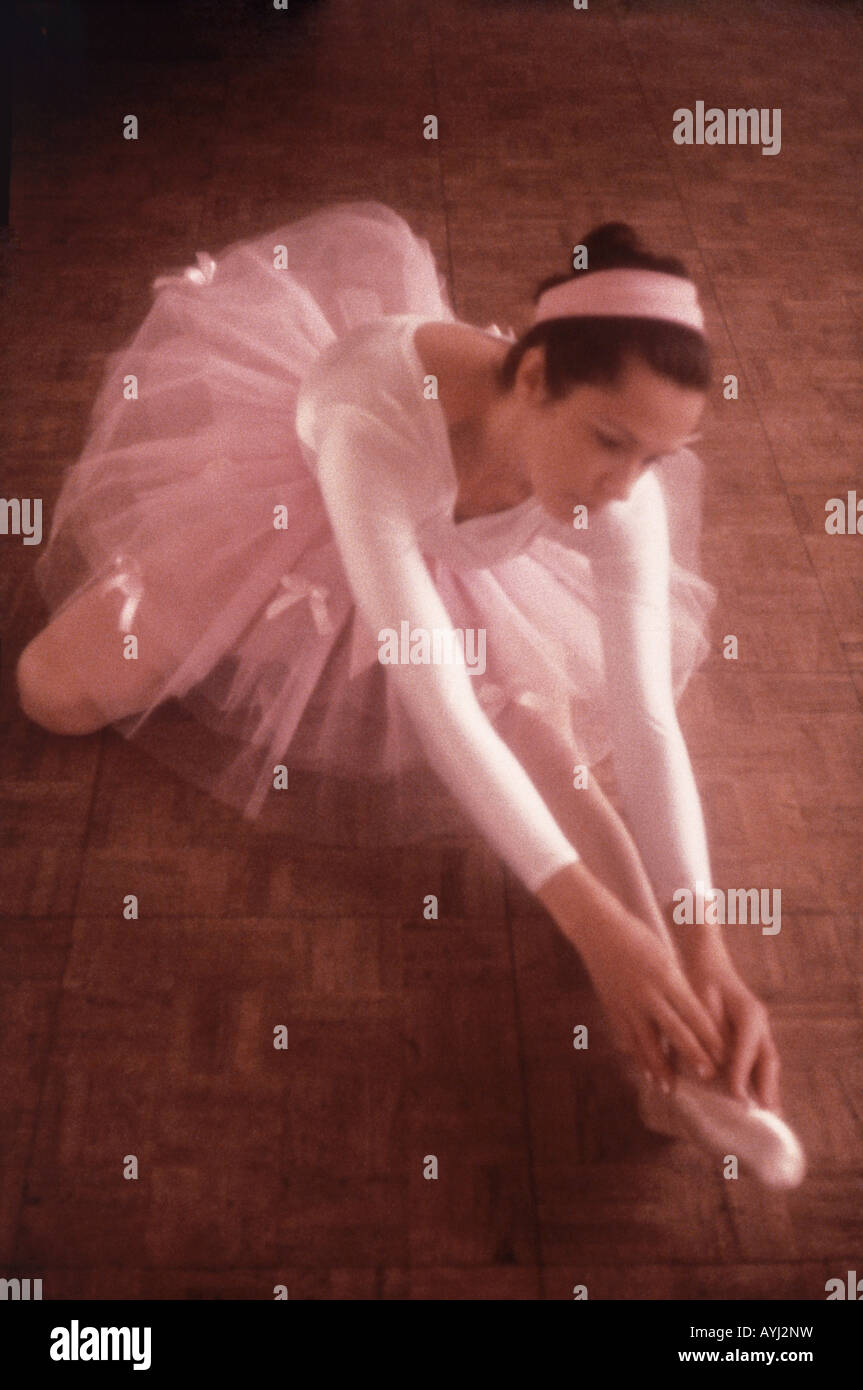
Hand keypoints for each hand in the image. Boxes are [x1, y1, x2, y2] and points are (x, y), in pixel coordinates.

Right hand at [572, 908, 726, 1089]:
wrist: (599, 930)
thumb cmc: (639, 940)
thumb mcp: (666, 960)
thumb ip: (679, 989)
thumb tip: (697, 1021)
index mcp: (667, 977)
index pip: (693, 1013)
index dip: (709, 1037)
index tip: (723, 1057)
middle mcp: (648, 993)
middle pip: (674, 1030)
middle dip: (692, 1055)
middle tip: (708, 1076)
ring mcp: (628, 1002)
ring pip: (647, 1041)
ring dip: (660, 1066)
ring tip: (671, 1088)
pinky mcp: (613, 1007)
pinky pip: (628, 1038)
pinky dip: (638, 1057)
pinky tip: (645, 1072)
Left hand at [683, 949, 781, 1112]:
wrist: (708, 966)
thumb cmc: (699, 985)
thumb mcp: (700, 1005)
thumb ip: (707, 1033)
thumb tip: (712, 1065)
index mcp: (748, 1012)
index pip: (748, 1047)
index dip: (742, 1072)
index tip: (736, 1096)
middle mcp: (760, 1022)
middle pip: (768, 1059)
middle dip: (767, 1088)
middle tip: (766, 1114)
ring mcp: (762, 1029)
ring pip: (769, 1063)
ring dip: (770, 1089)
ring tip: (771, 1115)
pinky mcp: (757, 1036)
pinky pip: (764, 1062)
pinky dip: (765, 1082)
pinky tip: (764, 1102)